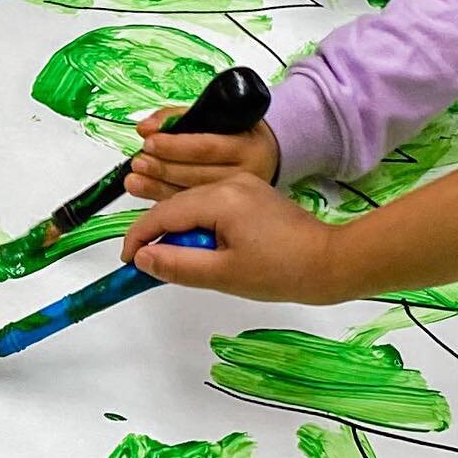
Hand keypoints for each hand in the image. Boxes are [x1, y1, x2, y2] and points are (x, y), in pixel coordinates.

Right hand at [121, 175, 347, 303]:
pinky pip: (209, 205)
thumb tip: (141, 258)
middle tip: (146, 266)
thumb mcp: (222, 274)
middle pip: (174, 205)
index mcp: (219, 199)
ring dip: (176, 230)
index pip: (162, 214)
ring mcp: (241, 185)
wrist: (330, 261)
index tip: (127, 262)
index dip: (138, 238)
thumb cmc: (279, 271)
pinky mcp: (250, 194)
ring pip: (191, 204)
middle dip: (155, 234)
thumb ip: (176, 265)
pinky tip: (198, 248)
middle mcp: (228, 183)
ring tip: (173, 259)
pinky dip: (196, 225)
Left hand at [125, 104, 279, 202]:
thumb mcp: (218, 116)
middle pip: (197, 174)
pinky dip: (164, 200)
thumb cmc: (237, 133)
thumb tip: (146, 127)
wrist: (266, 156)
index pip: (207, 147)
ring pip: (192, 194)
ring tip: (134, 179)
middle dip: (162, 168)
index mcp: (248, 146)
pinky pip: (190, 210)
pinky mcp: (224, 214)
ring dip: (157, 186)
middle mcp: (247, 174)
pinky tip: (146, 192)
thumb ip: (179, 118)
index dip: (175, 146)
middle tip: (139, 162)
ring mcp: (237, 198)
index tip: (150, 142)